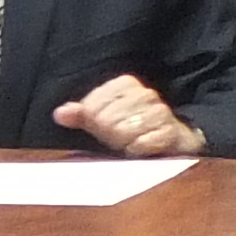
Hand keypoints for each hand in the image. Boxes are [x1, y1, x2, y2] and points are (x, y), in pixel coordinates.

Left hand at [51, 73, 204, 156]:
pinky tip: (141, 150)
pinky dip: (137, 151)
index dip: (93, 123)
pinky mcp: (170, 132)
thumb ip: (81, 115)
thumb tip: (60, 114)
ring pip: (123, 132)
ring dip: (123, 143)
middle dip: (109, 135)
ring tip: (130, 143)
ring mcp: (159, 112)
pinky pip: (141, 144)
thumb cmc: (133, 128)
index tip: (104, 128)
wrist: (175, 140)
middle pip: (106, 120)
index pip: (91, 106)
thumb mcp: (104, 118)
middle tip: (119, 138)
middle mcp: (144, 93)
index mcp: (125, 83)